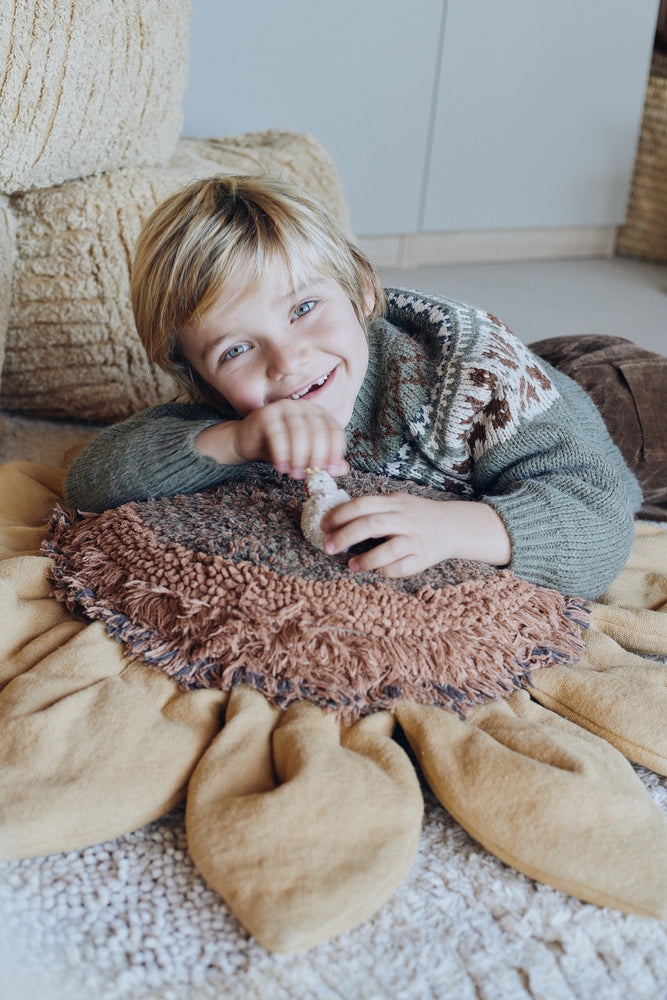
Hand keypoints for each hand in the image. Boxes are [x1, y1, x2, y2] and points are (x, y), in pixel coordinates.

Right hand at [196, 399, 347, 477]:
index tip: (329, 471)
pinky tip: (280, 467)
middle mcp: (304, 407)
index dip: (335, 452)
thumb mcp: (305, 457)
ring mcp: (285, 407)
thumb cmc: (279, 449)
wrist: (247, 442)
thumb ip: (325, 461)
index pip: (335, 431)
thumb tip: (343, 469)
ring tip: (294, 474)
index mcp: (319, 414)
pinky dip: (281, 454)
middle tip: (309, 475)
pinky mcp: (267, 413)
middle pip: (319, 432)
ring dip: (299, 457)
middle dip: (316, 457)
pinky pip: (278, 434)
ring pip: (300, 433)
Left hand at [321, 495, 511, 576]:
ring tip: (351, 565)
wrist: (453, 526)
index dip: (339, 515)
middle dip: (345, 536)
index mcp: (394, 503)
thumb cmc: (416, 515)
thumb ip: (372, 508)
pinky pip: (401, 568)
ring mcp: (415, 539)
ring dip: (365, 559)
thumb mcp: (396, 503)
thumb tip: (335, 516)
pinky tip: (376, 571)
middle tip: (328, 547)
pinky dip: (386, 571)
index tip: (323, 525)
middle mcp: (405, 519)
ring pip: (388, 549)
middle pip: (371, 525)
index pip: (362, 505)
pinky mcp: (423, 558)